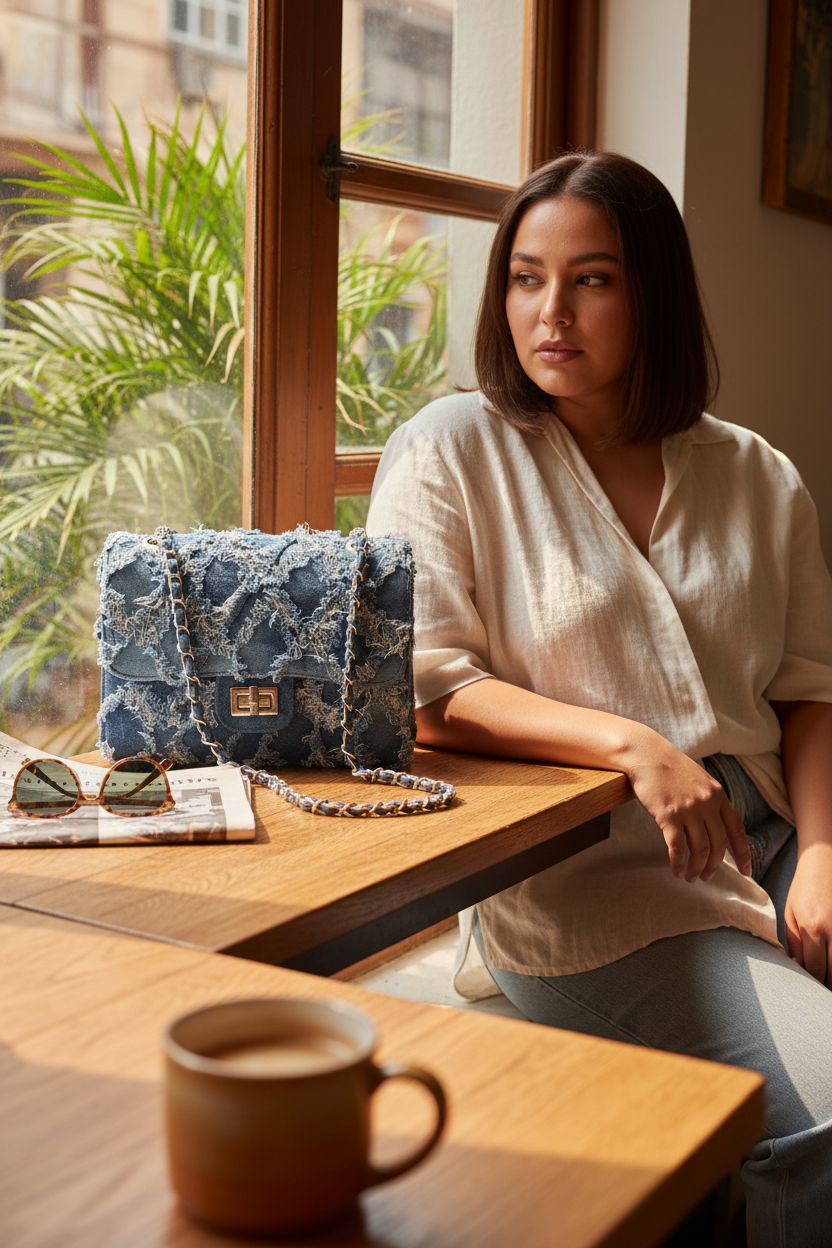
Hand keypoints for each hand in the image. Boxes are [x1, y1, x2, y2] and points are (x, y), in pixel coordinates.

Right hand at [626, 734, 751, 881]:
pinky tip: (676, 870)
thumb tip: (716, 828)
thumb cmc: (670, 768)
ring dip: (696, 868)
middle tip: (706, 877)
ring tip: (690, 876)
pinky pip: (677, 847)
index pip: (736, 830)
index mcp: (718, 795)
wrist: (647, 754)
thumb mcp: (700, 781)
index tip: (746, 872)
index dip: (743, 854)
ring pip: (700, 849)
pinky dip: (678, 863)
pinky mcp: (668, 815)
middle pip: (718, 844)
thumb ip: (711, 801)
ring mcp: (688, 810)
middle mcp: (707, 803)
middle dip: (714, 865)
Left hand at [784, 844, 831, 986]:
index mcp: (813, 927)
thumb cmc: (805, 886)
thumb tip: (798, 967)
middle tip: (818, 987)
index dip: (811, 981)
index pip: (815, 968)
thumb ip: (794, 942)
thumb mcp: (791, 912)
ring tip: (827, 977)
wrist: (824, 859)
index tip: (807, 985)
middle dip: (827, 983)